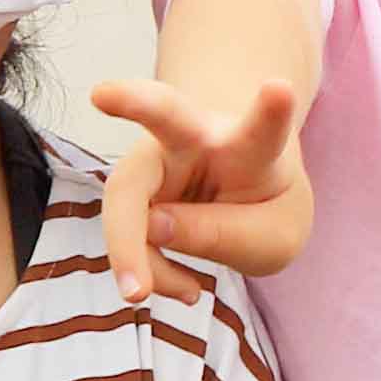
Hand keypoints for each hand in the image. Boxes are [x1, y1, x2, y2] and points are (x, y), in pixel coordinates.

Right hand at [87, 68, 308, 289]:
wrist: (241, 186)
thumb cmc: (265, 203)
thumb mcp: (273, 237)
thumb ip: (223, 236)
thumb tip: (149, 228)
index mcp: (252, 148)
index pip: (264, 130)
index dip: (273, 112)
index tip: (279, 87)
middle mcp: (197, 140)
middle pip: (165, 113)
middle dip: (135, 101)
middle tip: (101, 94)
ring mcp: (155, 159)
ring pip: (126, 197)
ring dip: (137, 257)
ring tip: (182, 294)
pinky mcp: (129, 187)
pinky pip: (129, 239)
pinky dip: (152, 273)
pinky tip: (186, 286)